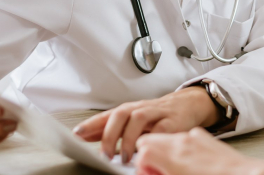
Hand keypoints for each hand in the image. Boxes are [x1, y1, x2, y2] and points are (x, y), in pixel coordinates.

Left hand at [72, 86, 219, 162]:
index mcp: (128, 110)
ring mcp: (156, 113)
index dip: (91, 124)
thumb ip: (109, 128)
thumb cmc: (156, 115)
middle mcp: (140, 109)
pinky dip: (152, 139)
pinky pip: (161, 128)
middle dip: (110, 134)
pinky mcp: (172, 121)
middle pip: (120, 114)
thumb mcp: (132, 121)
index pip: (106, 115)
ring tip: (124, 157)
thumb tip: (84, 135)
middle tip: (105, 154)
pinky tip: (146, 150)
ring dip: (129, 139)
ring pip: (138, 118)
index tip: (77, 134)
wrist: (186, 105)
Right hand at [134, 127, 263, 174]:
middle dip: (148, 157)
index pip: (143, 150)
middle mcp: (182, 142)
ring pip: (166, 138)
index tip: (148, 174)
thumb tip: (148, 172)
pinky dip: (180, 149)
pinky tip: (190, 164)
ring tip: (174, 170)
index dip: (142, 166)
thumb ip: (160, 174)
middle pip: (150, 139)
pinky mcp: (205, 138)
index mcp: (175, 157)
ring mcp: (194, 138)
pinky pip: (184, 138)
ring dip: (164, 153)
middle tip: (158, 173)